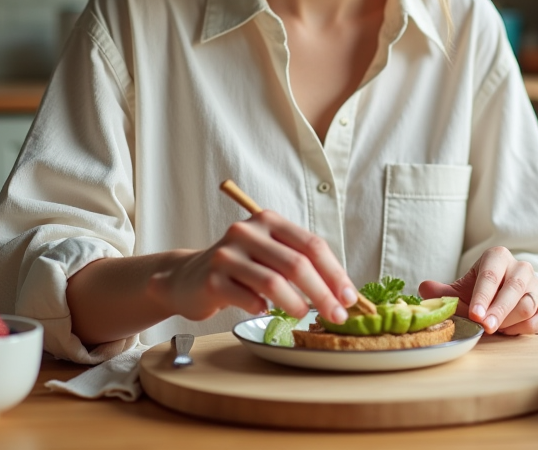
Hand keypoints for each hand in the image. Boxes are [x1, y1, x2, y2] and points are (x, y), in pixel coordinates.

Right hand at [150, 210, 357, 323]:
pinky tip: (266, 311)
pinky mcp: (212, 278)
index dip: (335, 273)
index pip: (311, 245)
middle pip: (296, 264)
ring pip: (274, 282)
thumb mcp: (269, 255)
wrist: (188, 278)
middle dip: (322, 294)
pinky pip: (248, 298)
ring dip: (296, 304)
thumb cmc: (240, 269)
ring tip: (302, 316)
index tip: (349, 298)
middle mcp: (248, 231)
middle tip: (336, 316)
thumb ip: (300, 264)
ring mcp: (228, 254)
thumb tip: (342, 292)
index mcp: (269, 221)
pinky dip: (263, 309)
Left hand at [418, 247, 537, 334]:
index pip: (490, 276)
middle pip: (512, 290)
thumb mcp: (461, 289)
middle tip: (484, 328)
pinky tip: (507, 332)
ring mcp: (536, 286)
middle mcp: (521, 268)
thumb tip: (424, 289)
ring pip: (527, 305)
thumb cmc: (479, 290)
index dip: (482, 296)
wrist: (503, 295)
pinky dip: (523, 329)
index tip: (475, 315)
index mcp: (498, 257)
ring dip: (508, 321)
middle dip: (497, 311)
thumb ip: (443, 292)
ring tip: (492, 330)